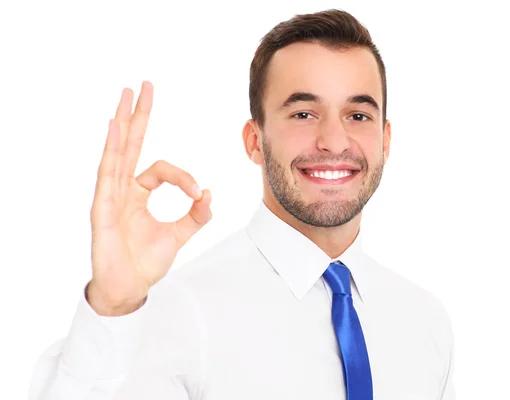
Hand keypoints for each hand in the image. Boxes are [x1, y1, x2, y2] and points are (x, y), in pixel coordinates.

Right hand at [87, 81, 211, 314]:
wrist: (130, 287)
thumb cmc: (146, 261)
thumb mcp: (180, 234)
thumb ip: (197, 215)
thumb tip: (210, 194)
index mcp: (138, 193)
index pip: (161, 170)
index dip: (183, 178)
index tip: (198, 194)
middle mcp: (122, 188)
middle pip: (131, 144)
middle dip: (138, 115)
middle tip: (144, 86)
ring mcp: (109, 195)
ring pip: (117, 151)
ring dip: (123, 122)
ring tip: (127, 95)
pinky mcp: (102, 206)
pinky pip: (107, 172)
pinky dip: (111, 148)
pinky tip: (115, 126)